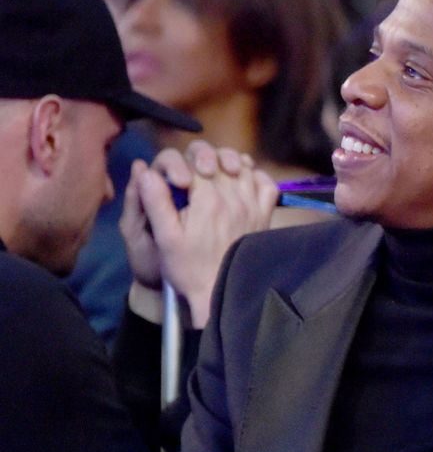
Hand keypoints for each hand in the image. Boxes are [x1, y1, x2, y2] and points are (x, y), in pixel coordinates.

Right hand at [122, 141, 277, 327]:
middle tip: (194, 171)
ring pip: (244, 165)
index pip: (194, 161)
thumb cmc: (189, 268)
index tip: (177, 180)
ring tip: (215, 173)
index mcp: (208, 201)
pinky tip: (240, 183)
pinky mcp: (264, 215)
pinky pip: (267, 184)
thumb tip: (147, 172)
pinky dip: (255, 176)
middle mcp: (235, 198)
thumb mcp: (165, 237)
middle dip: (203, 157)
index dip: (182, 164)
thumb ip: (156, 202)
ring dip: (228, 162)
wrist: (220, 293)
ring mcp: (253, 205)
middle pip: (220, 158)